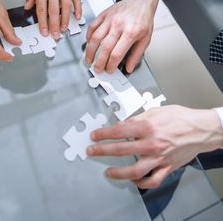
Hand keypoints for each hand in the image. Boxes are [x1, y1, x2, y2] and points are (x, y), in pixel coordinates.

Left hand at [25, 0, 81, 39]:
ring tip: (64, 28)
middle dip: (54, 25)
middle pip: (54, 11)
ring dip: (65, 20)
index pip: (42, 9)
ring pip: (66, 7)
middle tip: (55, 35)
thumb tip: (28, 6)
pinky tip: (77, 17)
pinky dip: (78, 9)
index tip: (44, 31)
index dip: (43, 23)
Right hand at [85, 0, 158, 73]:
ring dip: (90, 51)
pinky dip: (88, 36)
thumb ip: (136, 54)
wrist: (141, 0)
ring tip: (89, 59)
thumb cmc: (143, 18)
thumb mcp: (146, 38)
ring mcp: (110, 19)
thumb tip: (129, 67)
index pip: (117, 53)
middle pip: (104, 47)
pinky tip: (88, 43)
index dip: (111, 64)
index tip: (109, 69)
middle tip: (97, 68)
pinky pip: (92, 26)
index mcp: (131, 32)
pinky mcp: (104, 14)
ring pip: (95, 37)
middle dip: (99, 61)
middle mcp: (119, 25)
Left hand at [87, 106, 222, 188]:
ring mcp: (159, 157)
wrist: (201, 129)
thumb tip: (122, 124)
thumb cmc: (181, 118)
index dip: (103, 134)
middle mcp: (151, 143)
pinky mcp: (167, 167)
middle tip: (92, 151)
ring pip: (134, 171)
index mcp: (147, 126)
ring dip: (118, 173)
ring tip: (108, 172)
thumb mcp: (156, 110)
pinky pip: (152, 180)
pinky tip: (133, 180)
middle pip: (120, 150)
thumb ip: (137, 118)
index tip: (95, 136)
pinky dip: (140, 183)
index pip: (118, 131)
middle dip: (102, 151)